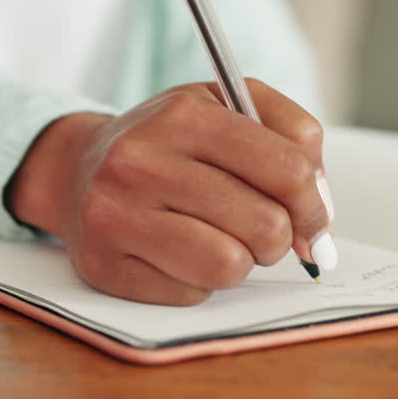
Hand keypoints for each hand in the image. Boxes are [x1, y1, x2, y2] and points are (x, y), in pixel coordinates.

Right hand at [7, 79, 333, 305]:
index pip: (287, 169)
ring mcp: (116, 215)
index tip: (313, 218)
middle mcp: (140, 161)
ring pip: (230, 265)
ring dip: (240, 261)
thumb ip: (293, 136)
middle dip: (278, 237)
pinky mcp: (105, 265)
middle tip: (261, 229)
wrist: (77, 168)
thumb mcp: (228, 104)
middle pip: (265, 225)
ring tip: (221, 239)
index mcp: (181, 114)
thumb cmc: (169, 141)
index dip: (315, 204)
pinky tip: (177, 254)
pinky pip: (191, 294)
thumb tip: (320, 213)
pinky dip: (198, 281)